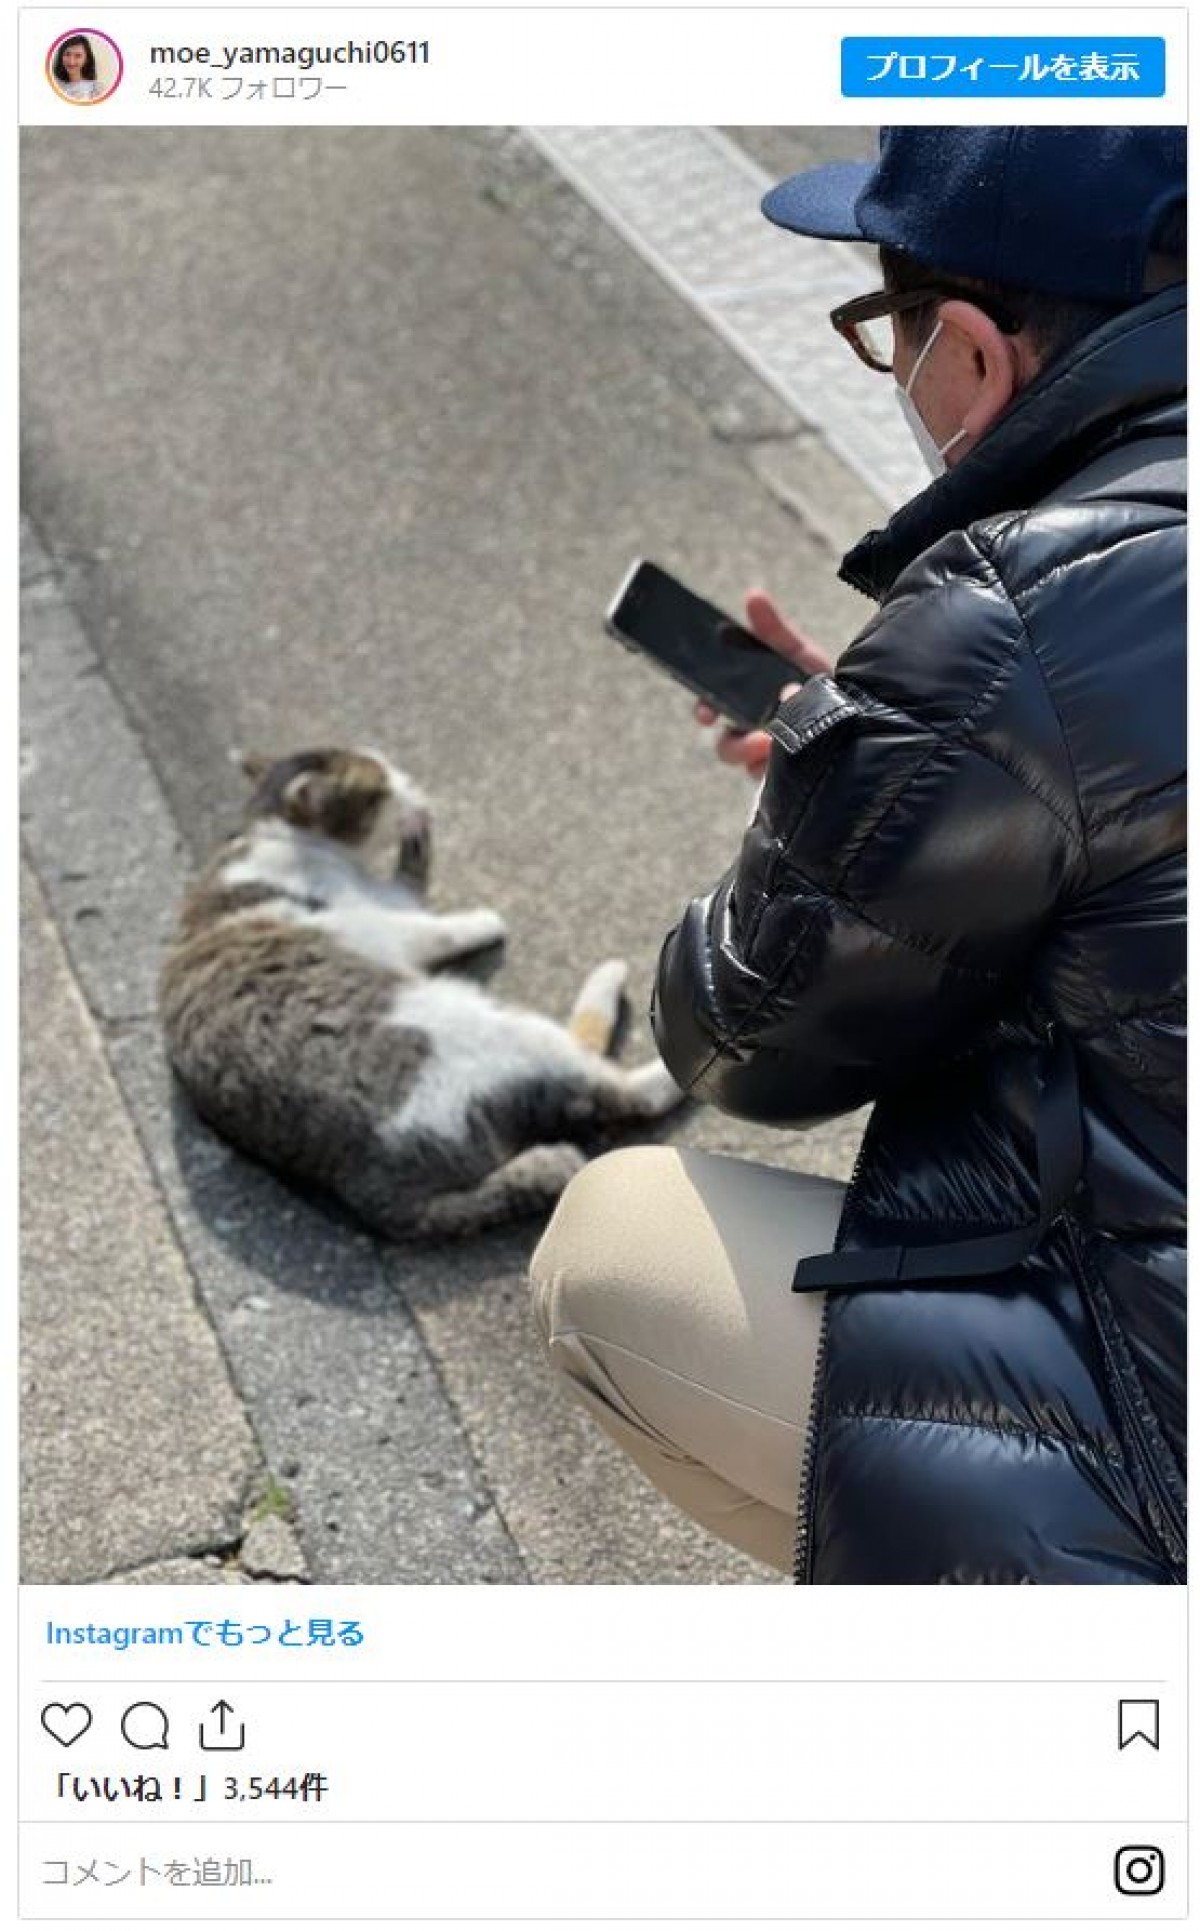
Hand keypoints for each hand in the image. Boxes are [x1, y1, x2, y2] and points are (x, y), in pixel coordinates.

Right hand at [696, 590, 834, 778]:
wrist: (866, 713)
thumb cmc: (825, 684)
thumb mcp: (799, 652)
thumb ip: (774, 629)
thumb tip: (752, 595)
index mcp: (749, 705)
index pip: (713, 709)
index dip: (704, 709)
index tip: (706, 714)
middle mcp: (755, 735)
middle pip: (726, 747)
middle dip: (735, 746)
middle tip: (758, 741)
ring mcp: (772, 762)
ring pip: (752, 768)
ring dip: (766, 759)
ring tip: (786, 748)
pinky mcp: (792, 782)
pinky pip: (779, 783)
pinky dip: (787, 770)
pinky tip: (804, 761)